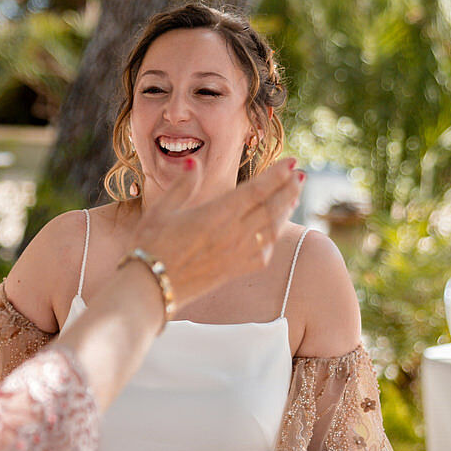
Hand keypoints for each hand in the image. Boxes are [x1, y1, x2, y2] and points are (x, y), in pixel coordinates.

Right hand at [125, 159, 303, 313]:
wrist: (150, 288)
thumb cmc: (150, 246)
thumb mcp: (160, 210)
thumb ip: (183, 185)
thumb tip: (193, 162)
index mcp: (217, 214)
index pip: (257, 190)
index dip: (277, 175)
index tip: (291, 162)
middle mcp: (234, 234)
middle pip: (272, 207)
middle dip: (289, 189)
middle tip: (300, 176)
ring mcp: (238, 254)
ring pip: (272, 229)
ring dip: (286, 211)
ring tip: (293, 197)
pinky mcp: (235, 271)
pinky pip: (265, 252)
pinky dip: (273, 238)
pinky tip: (273, 231)